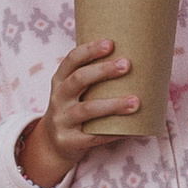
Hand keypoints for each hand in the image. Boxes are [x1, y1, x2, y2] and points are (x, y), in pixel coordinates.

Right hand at [16, 34, 137, 187]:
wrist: (52, 144)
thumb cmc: (73, 109)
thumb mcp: (73, 92)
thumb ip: (93, 78)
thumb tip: (135, 60)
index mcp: (60, 81)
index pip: (71, 60)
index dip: (89, 50)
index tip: (110, 43)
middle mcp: (58, 98)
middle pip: (78, 80)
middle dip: (102, 71)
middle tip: (127, 65)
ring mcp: (61, 120)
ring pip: (87, 110)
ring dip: (112, 105)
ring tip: (135, 101)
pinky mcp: (68, 141)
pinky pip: (93, 137)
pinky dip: (113, 133)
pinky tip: (132, 130)